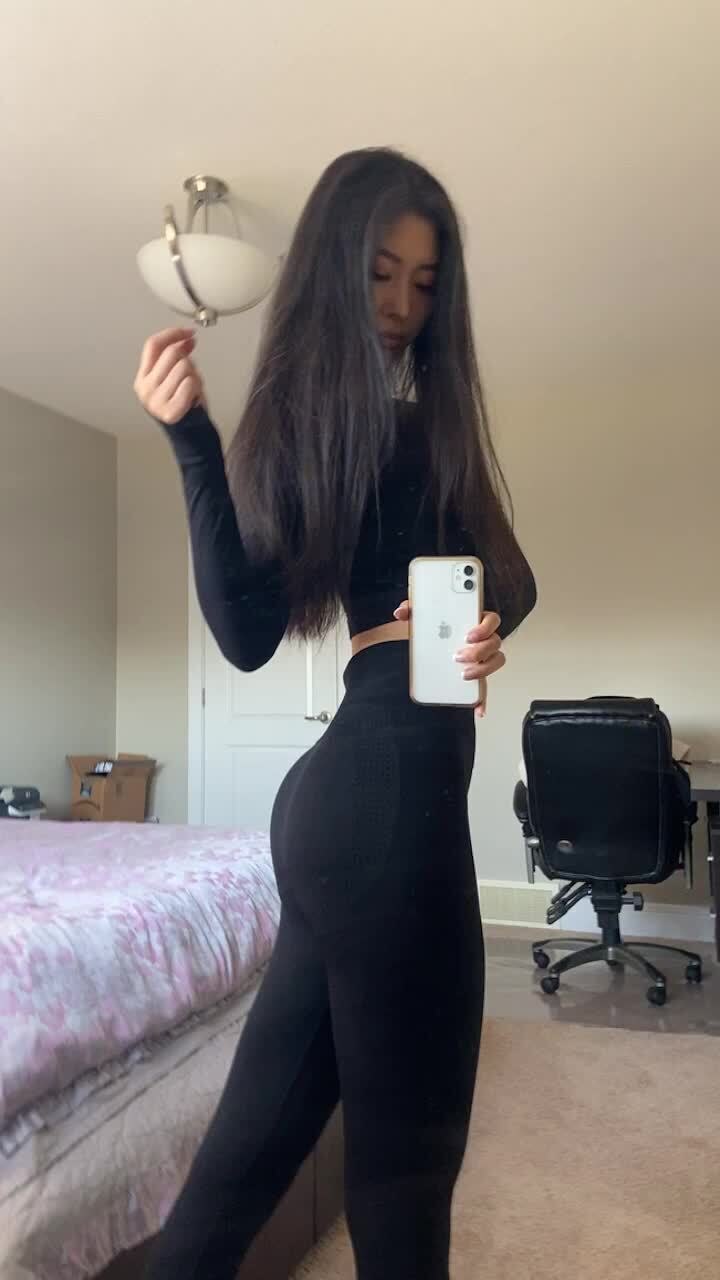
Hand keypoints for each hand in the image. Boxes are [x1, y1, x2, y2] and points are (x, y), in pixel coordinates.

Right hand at [133, 327, 205, 424]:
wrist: (191, 436)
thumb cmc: (185, 407)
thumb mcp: (176, 377)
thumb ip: (178, 357)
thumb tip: (187, 338)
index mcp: (143, 378)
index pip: (153, 345)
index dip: (173, 334)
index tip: (188, 332)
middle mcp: (145, 388)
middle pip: (171, 353)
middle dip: (187, 360)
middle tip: (190, 378)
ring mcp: (155, 401)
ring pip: (184, 367)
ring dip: (194, 376)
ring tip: (191, 391)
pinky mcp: (169, 411)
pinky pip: (189, 384)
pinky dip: (196, 388)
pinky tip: (193, 399)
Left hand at [393, 602, 503, 717]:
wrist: (427, 643)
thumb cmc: (431, 626)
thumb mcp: (421, 615)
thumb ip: (411, 609)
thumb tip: (400, 612)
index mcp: (474, 620)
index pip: (492, 619)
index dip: (484, 627)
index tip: (468, 635)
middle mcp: (484, 639)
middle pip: (494, 642)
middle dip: (478, 651)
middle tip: (456, 657)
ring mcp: (482, 658)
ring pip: (495, 662)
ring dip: (482, 670)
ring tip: (463, 676)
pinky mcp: (476, 675)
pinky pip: (484, 688)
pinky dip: (482, 699)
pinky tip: (477, 709)